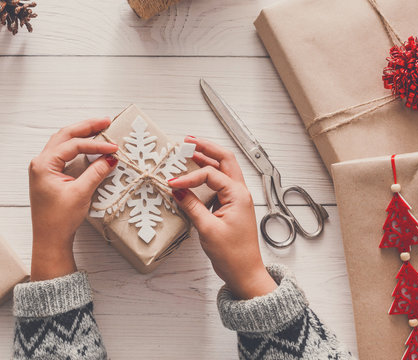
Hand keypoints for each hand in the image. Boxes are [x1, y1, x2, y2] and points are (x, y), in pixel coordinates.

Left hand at [28, 118, 117, 280]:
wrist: (49, 240)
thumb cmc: (59, 220)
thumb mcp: (81, 193)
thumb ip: (96, 172)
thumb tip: (110, 159)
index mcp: (43, 164)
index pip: (73, 145)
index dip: (95, 144)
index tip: (113, 148)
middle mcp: (40, 162)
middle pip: (65, 135)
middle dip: (86, 127)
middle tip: (105, 121)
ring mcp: (44, 168)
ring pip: (63, 142)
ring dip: (81, 135)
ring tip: (99, 128)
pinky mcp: (49, 175)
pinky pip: (64, 153)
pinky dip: (78, 147)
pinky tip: (89, 145)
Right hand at [168, 137, 276, 299]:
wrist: (245, 273)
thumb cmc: (233, 255)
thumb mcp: (208, 229)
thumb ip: (192, 206)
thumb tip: (178, 191)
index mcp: (238, 195)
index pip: (210, 174)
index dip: (189, 176)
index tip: (172, 183)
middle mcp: (239, 192)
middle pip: (225, 160)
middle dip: (207, 148)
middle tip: (188, 141)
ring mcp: (236, 198)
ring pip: (223, 170)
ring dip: (208, 159)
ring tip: (190, 151)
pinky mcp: (230, 206)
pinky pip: (219, 184)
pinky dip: (207, 175)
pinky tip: (195, 175)